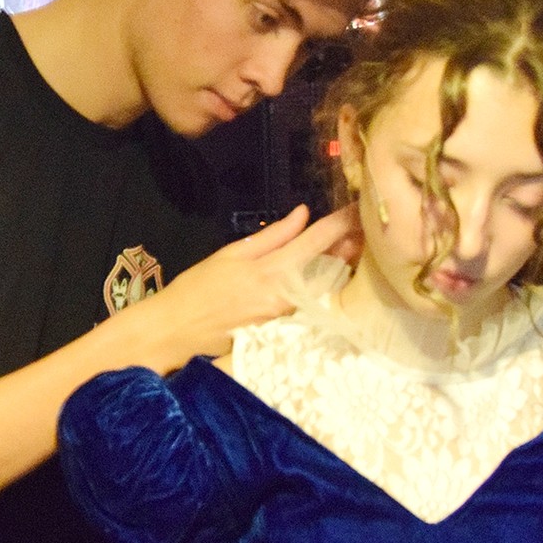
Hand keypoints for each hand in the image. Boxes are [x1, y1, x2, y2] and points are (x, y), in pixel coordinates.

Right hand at [134, 203, 360, 369]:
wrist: (177, 332)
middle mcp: (287, 297)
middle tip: (366, 227)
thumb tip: (303, 214)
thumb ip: (272, 236)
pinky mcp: (286, 334)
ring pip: (325, 287)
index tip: (357, 208)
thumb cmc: (198, 290)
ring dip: (341, 266)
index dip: (340, 223)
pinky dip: (324, 287)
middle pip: (331, 267)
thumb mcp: (231, 255)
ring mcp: (288, 319)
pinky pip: (312, 305)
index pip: (316, 242)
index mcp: (271, 271)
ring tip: (355, 246)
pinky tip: (333, 276)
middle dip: (350, 246)